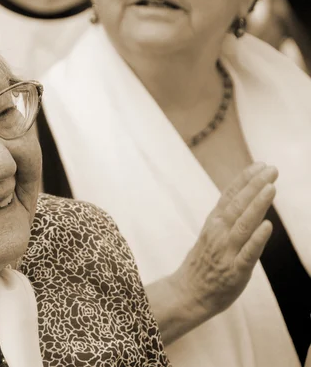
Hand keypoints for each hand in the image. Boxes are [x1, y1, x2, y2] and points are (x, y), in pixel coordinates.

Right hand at [170, 162, 276, 316]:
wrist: (188, 293)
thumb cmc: (204, 264)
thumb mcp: (211, 234)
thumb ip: (228, 217)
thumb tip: (246, 196)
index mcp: (213, 223)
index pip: (230, 196)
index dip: (245, 179)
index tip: (260, 164)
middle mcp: (218, 233)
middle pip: (238, 205)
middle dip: (255, 186)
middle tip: (271, 169)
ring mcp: (226, 251)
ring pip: (243, 224)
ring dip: (257, 205)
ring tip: (271, 188)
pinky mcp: (234, 270)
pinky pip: (247, 253)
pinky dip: (257, 239)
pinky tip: (267, 226)